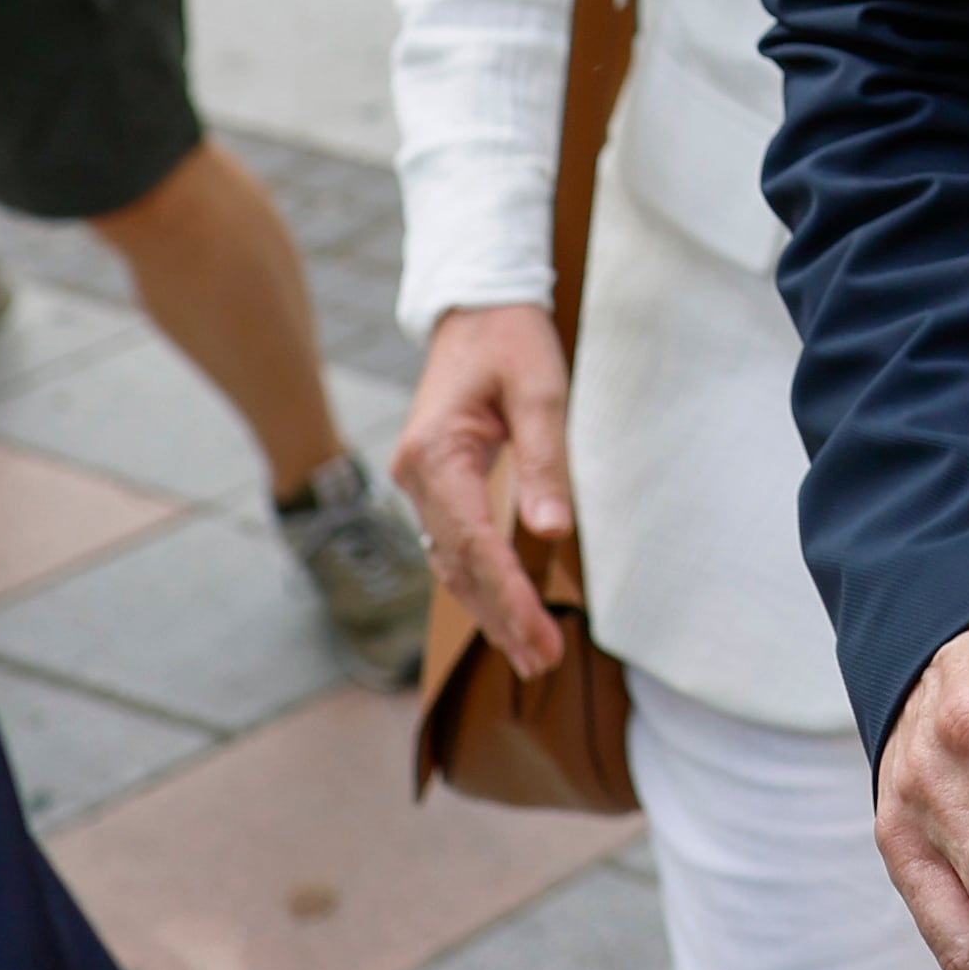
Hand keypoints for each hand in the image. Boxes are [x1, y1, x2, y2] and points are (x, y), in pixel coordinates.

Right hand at [392, 303, 575, 676]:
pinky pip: (455, 546)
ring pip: (453, 563)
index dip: (509, 594)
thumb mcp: (541, 392)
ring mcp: (421, 484)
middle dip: (502, 617)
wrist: (478, 308)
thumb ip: (545, 462)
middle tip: (544, 661)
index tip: (541, 634)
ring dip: (491, 609)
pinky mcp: (437, 485)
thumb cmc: (511, 341)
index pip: (474, 543)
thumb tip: (552, 532)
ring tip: (533, 653)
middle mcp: (416, 477)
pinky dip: (481, 582)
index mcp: (435, 455)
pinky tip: (508, 612)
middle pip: (459, 565)